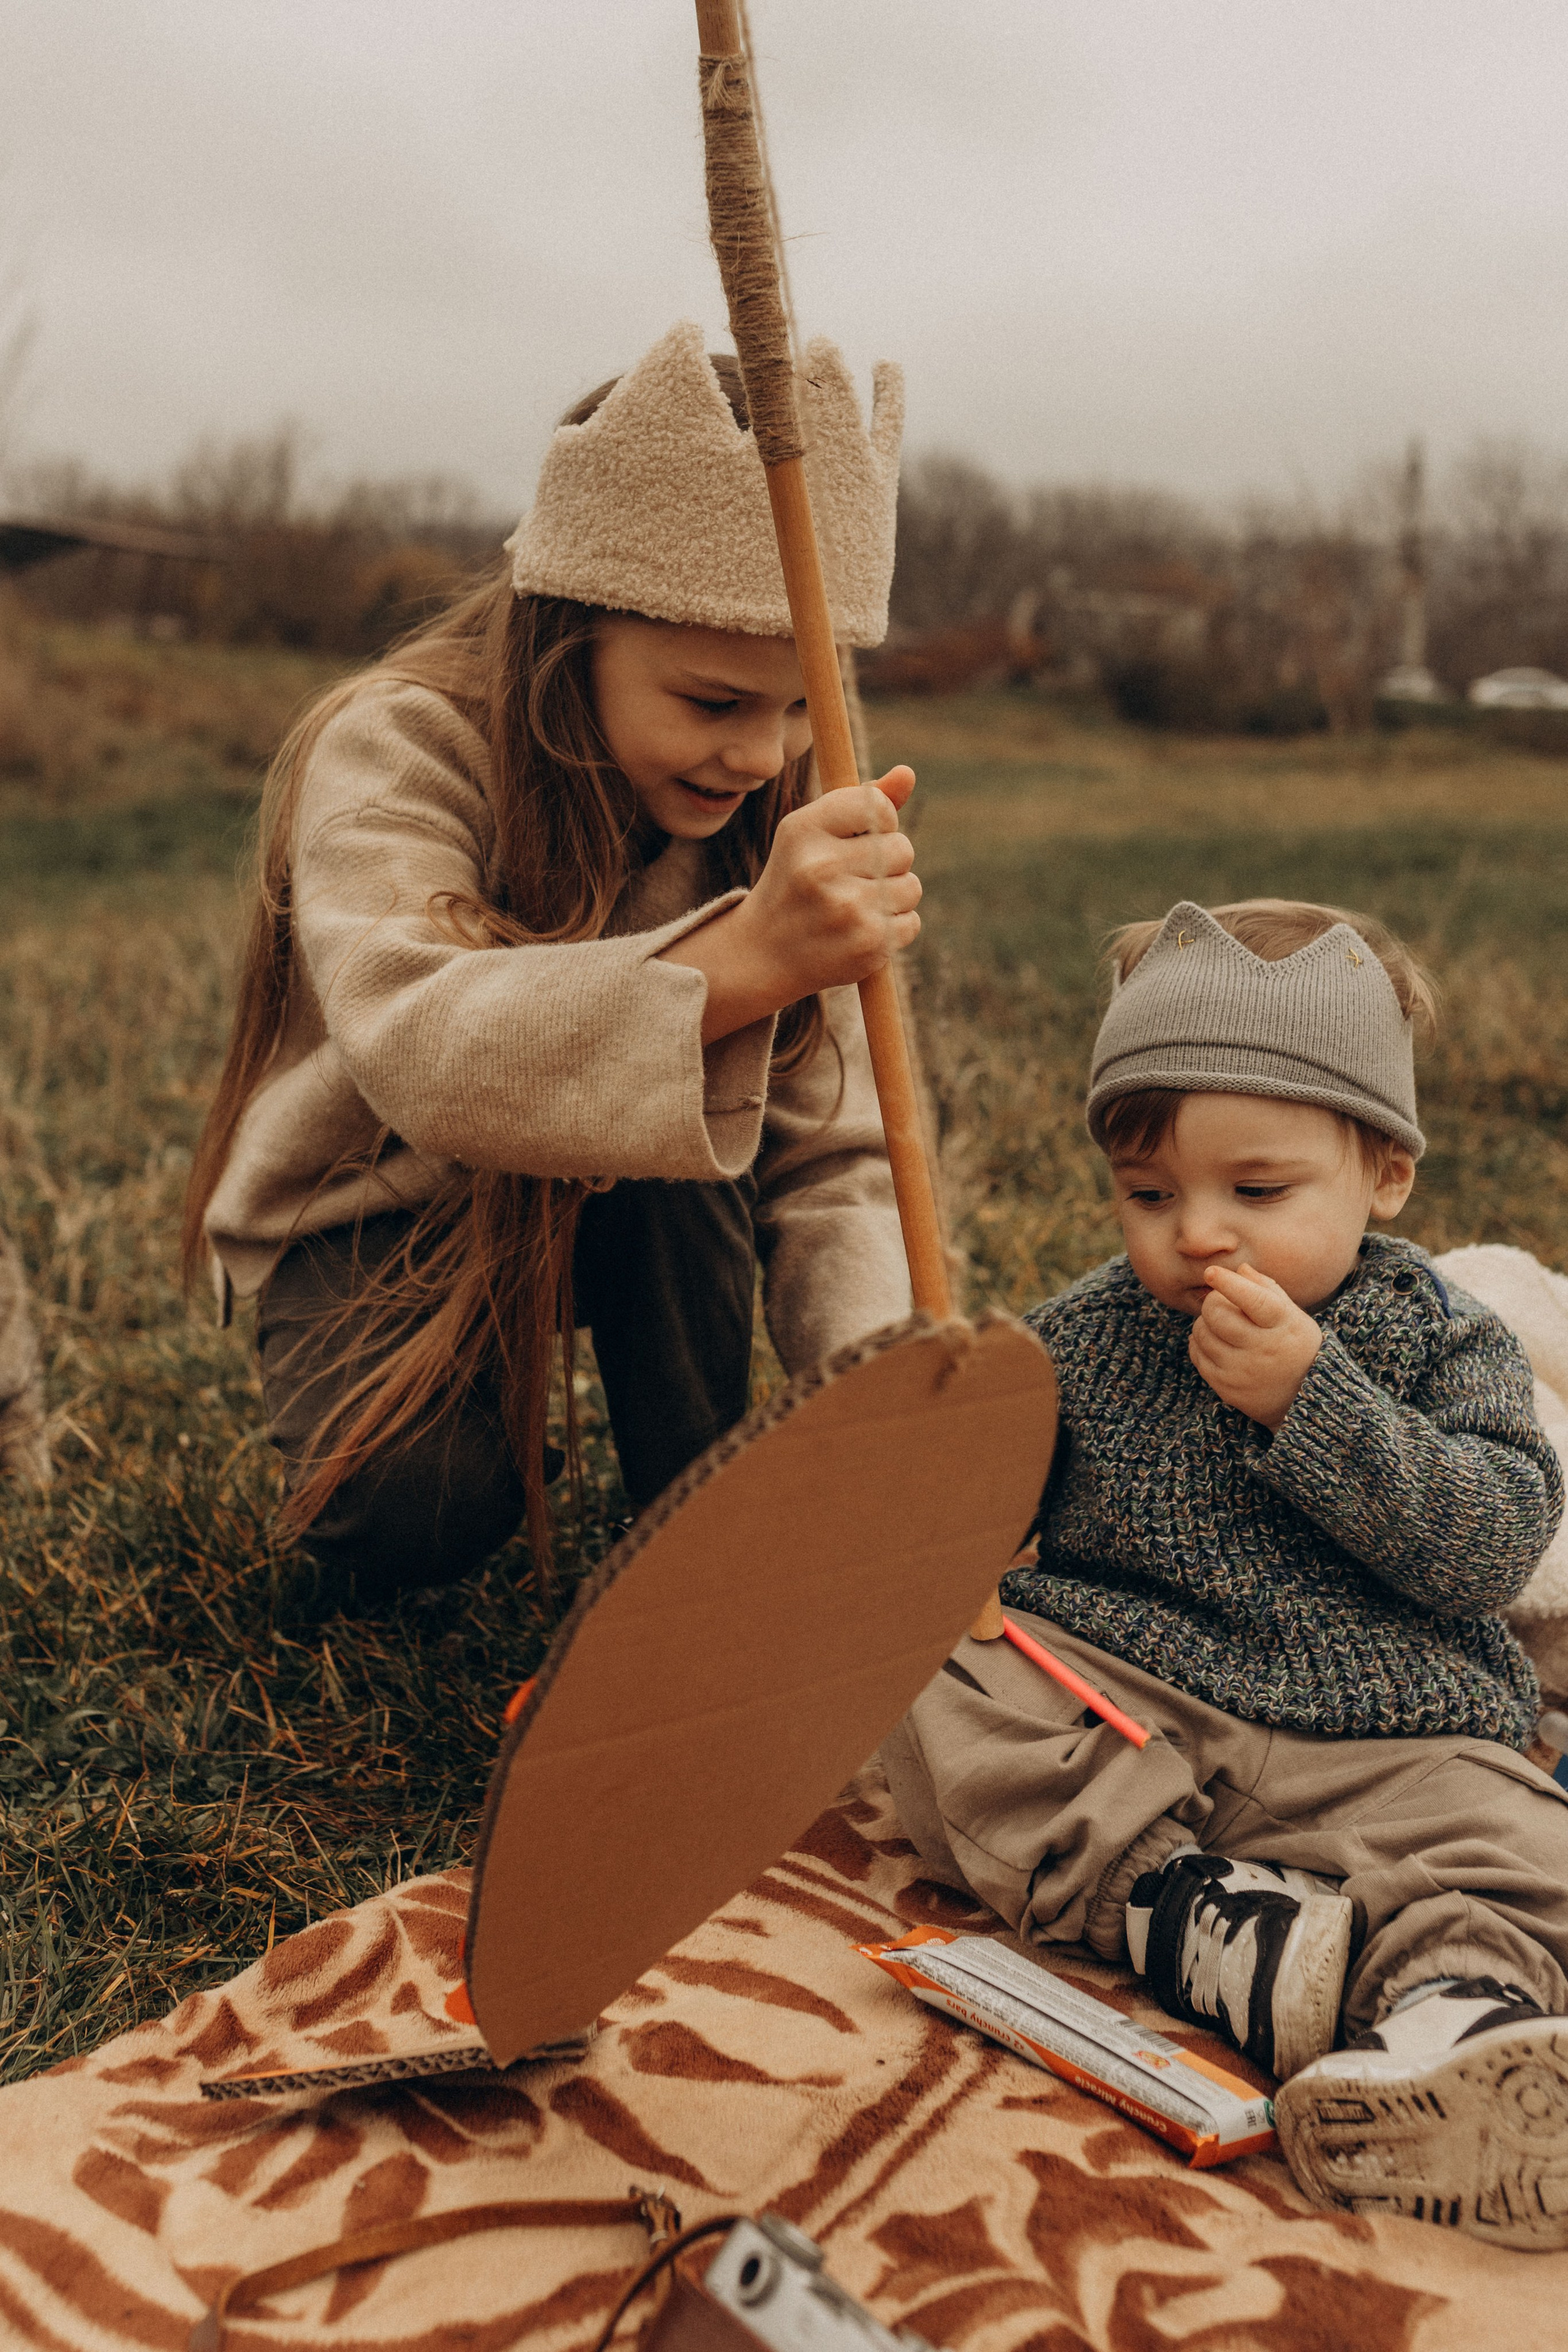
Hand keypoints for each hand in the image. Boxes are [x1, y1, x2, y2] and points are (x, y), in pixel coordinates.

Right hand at [659, 767, 920, 1042]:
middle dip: (887, 863)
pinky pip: (911, 922)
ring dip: (893, 898)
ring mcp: (846, 908)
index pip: (877, 806)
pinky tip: (859, 933)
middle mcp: (821, 866)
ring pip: (911, 887)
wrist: (762, 954)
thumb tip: (908, 773)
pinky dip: (894, 929)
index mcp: (803, 829)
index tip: (860, 840)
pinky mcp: (867, 943)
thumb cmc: (795, 884)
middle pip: (902, 848)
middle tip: (851, 881)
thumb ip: (861, 803)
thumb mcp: (813, 835)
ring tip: (854, 908)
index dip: (880, 823)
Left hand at [1189, 1264, 1322, 1430]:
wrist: (1306, 1396)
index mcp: (1282, 1324)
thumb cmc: (1295, 1344)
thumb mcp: (1292, 1315)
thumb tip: (1240, 1269)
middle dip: (1212, 1302)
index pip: (1254, 1300)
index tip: (1211, 1272)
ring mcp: (1244, 1371)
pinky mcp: (1228, 1389)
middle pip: (1217, 1315)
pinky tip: (1215, 1343)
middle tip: (1220, 1304)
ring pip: (1202, 1334)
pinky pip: (1198, 1356)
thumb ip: (1267, 1288)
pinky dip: (1199, 1344)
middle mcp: (1263, 1349)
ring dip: (1204, 1324)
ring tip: (1220, 1325)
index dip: (1230, 1284)